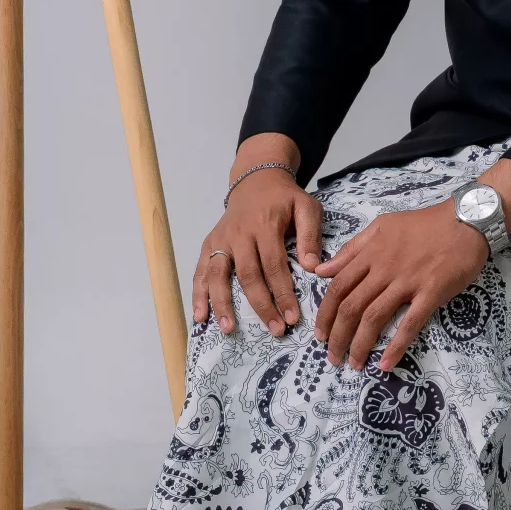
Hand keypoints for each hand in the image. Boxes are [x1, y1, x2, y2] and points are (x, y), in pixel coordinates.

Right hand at [195, 138, 321, 339]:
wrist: (256, 180)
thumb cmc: (285, 198)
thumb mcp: (306, 207)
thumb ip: (310, 234)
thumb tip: (312, 267)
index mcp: (264, 225)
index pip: (274, 265)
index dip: (283, 293)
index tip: (293, 317)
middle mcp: (239, 234)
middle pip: (248, 275)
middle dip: (261, 305)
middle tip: (275, 330)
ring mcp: (221, 240)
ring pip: (218, 275)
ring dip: (222, 304)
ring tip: (228, 329)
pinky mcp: (209, 244)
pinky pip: (200, 271)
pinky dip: (198, 294)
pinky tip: (199, 317)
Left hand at [314, 197, 489, 372]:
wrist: (466, 221)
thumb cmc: (424, 224)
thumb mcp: (382, 226)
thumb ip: (353, 248)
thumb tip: (323, 270)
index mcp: (370, 253)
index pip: (338, 287)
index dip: (325, 314)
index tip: (320, 334)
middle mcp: (384, 269)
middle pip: (351, 307)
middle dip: (337, 337)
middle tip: (333, 357)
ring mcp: (407, 282)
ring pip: (374, 317)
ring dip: (360, 345)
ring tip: (354, 365)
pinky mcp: (431, 293)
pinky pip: (410, 323)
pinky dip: (396, 346)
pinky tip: (386, 364)